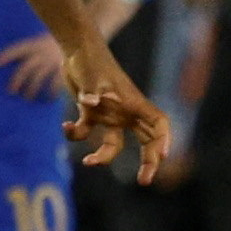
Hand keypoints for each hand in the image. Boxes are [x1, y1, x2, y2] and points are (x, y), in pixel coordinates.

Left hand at [0, 32, 68, 99]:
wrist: (78, 38)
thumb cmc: (55, 42)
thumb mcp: (42, 40)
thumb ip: (31, 49)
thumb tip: (13, 60)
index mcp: (35, 45)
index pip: (17, 49)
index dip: (6, 56)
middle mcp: (42, 53)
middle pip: (26, 68)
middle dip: (17, 80)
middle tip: (10, 91)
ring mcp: (52, 61)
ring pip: (38, 78)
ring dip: (32, 89)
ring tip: (27, 99)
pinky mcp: (63, 69)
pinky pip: (56, 83)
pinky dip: (53, 92)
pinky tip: (50, 99)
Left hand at [62, 43, 172, 182]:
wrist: (75, 49)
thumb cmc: (90, 59)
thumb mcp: (92, 75)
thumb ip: (92, 90)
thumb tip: (90, 103)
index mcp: (134, 104)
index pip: (159, 125)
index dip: (163, 141)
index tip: (161, 156)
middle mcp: (126, 112)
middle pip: (145, 141)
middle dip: (148, 161)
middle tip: (144, 181)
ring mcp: (109, 114)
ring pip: (114, 143)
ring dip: (103, 156)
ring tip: (89, 161)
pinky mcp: (91, 113)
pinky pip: (88, 132)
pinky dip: (76, 134)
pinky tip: (67, 125)